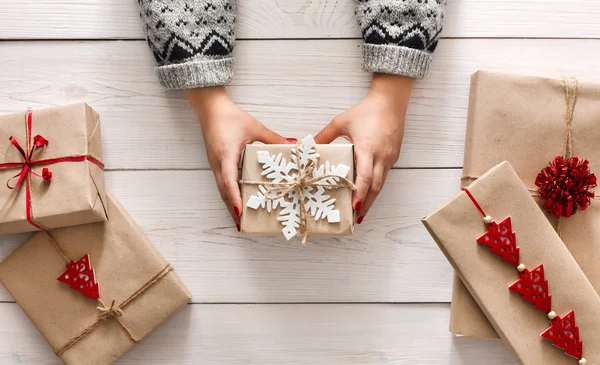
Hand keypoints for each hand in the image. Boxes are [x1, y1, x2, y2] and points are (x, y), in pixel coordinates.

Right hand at [186, 87, 294, 230]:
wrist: (209, 108)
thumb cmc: (230, 117)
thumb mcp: (254, 127)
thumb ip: (272, 138)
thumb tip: (293, 145)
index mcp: (226, 155)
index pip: (229, 180)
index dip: (235, 196)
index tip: (240, 210)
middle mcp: (217, 163)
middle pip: (224, 191)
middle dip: (232, 209)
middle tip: (242, 226)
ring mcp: (214, 165)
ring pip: (221, 189)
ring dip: (229, 205)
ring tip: (239, 221)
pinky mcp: (216, 163)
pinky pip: (221, 183)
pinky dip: (228, 195)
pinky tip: (236, 202)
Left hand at [314, 73, 413, 222]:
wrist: (390, 102)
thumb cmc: (366, 111)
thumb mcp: (341, 122)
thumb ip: (325, 136)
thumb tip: (308, 146)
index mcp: (368, 149)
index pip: (365, 176)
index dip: (359, 193)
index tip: (354, 206)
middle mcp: (381, 157)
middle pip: (375, 187)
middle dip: (366, 204)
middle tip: (356, 218)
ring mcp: (389, 158)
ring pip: (381, 183)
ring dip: (371, 198)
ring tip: (360, 211)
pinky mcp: (393, 157)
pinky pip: (384, 175)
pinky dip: (375, 186)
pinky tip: (367, 192)